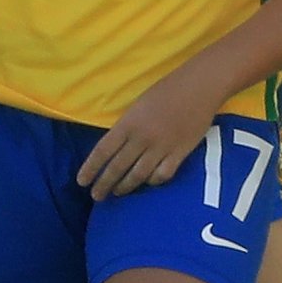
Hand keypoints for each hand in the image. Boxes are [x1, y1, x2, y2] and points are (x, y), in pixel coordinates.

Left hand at [76, 70, 222, 201]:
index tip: (82, 181)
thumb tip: (115, 148)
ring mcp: (162, 148)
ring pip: (138, 176)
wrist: (200, 87)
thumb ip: (127, 127)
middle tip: (96, 196)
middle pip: (117, 168)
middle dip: (104, 184)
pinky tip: (147, 182)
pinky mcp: (180, 154)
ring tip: (118, 192)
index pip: (103, 151)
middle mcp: (142, 138)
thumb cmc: (167, 90)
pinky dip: (152, 181)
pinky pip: (162, 175)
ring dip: (125, 187)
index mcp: (129, 123)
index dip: (90, 168)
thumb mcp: (138, 105)